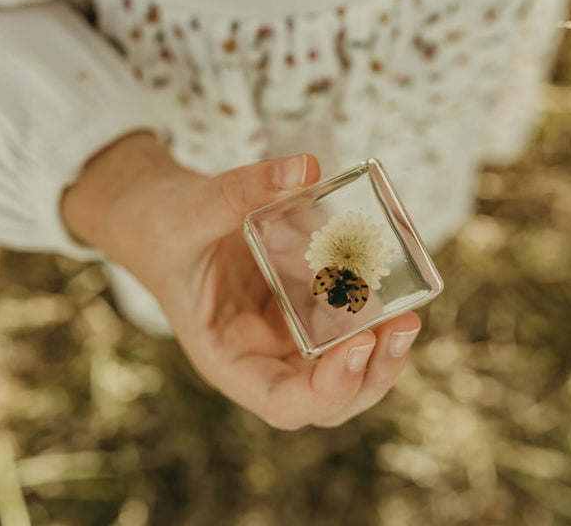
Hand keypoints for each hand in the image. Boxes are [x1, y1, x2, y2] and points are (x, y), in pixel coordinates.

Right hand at [61, 133, 421, 428]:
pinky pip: (347, 316)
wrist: (162, 217)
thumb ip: (240, 190)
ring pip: (347, 364)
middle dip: (372, 372)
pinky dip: (372, 303)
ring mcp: (288, 334)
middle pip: (329, 397)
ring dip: (384, 345)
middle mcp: (263, 355)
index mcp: (227, 356)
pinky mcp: (304, 304)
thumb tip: (306, 167)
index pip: (281, 402)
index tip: (358, 345)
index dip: (326, 389)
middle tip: (404, 325)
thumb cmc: (163, 227)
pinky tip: (387, 271)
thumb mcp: (188, 210)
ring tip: (409, 307)